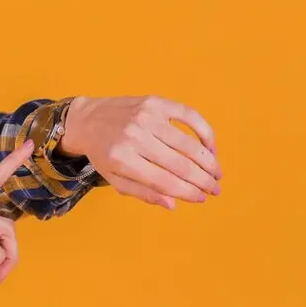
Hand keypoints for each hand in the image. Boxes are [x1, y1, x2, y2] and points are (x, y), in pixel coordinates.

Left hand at [59, 95, 221, 210]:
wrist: (88, 119)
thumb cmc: (103, 153)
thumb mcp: (115, 179)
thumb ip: (143, 193)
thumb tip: (173, 204)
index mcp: (122, 159)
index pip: (164, 182)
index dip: (188, 193)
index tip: (202, 199)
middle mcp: (135, 137)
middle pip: (179, 164)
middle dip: (203, 180)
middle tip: (216, 189)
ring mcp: (147, 116)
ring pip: (188, 143)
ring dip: (208, 161)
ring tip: (217, 173)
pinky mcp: (155, 102)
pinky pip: (189, 115)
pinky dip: (205, 132)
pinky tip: (210, 147)